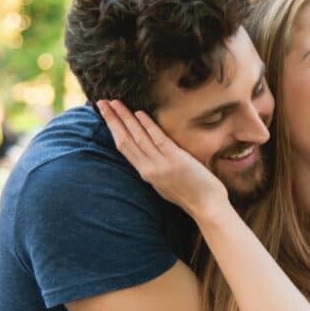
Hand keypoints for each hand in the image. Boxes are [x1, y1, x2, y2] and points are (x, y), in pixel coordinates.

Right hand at [97, 100, 227, 218]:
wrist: (207, 208)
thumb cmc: (191, 196)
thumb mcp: (166, 183)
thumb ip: (156, 168)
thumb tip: (149, 155)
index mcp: (146, 174)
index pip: (124, 148)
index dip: (113, 130)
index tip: (106, 114)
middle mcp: (149, 169)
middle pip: (125, 140)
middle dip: (112, 120)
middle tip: (101, 102)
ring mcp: (161, 164)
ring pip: (137, 137)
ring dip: (125, 118)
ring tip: (114, 102)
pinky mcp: (175, 160)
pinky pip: (158, 139)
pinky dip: (147, 126)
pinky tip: (139, 114)